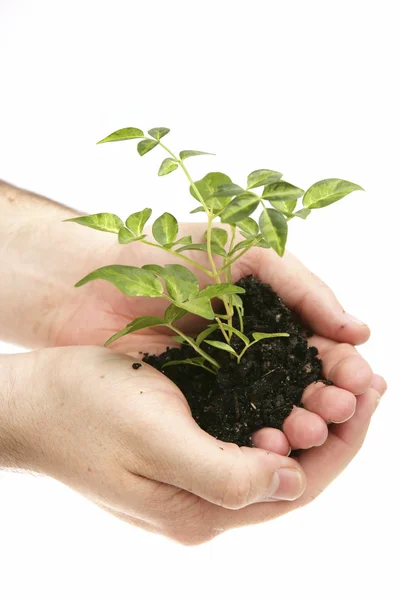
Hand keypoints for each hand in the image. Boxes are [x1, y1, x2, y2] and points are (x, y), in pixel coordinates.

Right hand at [0, 346, 385, 544]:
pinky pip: (248, 435)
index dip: (343, 441)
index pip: (296, 486)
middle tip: (367, 378)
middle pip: (293, 470)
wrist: (33, 404)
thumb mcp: (154, 439)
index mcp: (201, 510)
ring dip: (311, 414)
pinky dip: (278, 408)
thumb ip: (225, 473)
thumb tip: (294, 481)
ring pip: (274, 451)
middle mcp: (205, 502)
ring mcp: (195, 478)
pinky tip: (293, 382)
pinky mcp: (186, 450)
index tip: (371, 393)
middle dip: (337, 425)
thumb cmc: (85, 411)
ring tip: (341, 376)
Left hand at [51, 223, 376, 454]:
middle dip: (325, 401)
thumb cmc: (165, 254)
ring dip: (295, 425)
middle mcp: (251, 352)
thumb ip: (300, 285)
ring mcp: (222, 381)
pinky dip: (251, 439)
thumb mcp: (240, 250)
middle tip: (336, 414)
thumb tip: (359, 331)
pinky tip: (265, 447)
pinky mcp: (192, 404)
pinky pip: (231, 427)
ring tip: (306, 432)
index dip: (343, 367)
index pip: (321, 347)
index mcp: (269, 315)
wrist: (89, 280)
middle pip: (302, 386)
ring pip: (271, 412)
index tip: (361, 384)